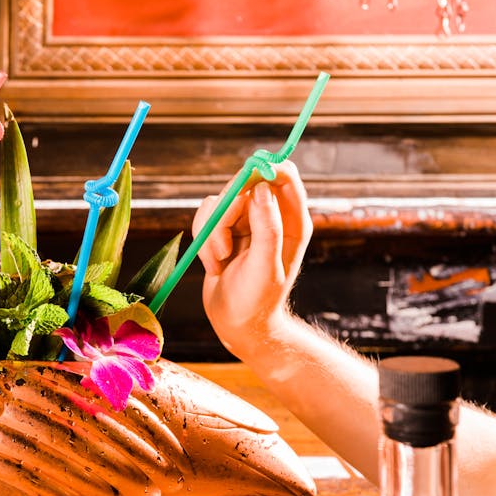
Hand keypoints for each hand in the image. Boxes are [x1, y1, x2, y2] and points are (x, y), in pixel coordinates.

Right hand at [193, 161, 311, 359]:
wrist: (238, 325)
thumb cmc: (258, 302)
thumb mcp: (266, 267)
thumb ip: (267, 228)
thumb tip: (261, 189)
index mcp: (291, 222)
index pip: (284, 176)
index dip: (265, 170)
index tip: (246, 184)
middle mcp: (269, 217)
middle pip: (243, 185)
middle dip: (226, 212)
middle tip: (224, 243)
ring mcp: (245, 223)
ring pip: (219, 202)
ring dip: (211, 233)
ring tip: (220, 261)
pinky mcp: (223, 231)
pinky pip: (205, 217)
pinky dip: (203, 241)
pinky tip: (213, 264)